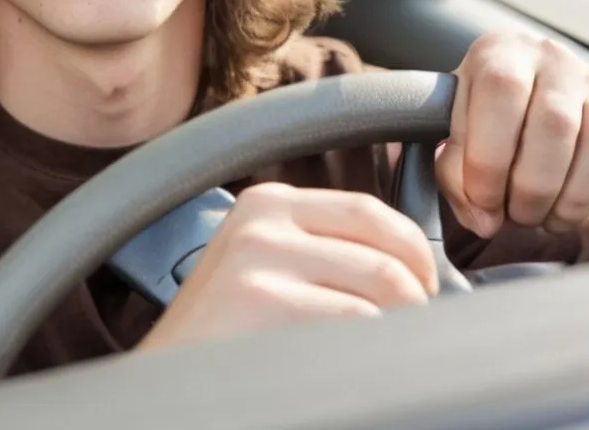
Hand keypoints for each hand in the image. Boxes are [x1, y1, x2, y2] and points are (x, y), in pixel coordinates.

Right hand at [136, 182, 436, 352]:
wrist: (162, 385)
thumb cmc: (224, 338)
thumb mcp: (266, 268)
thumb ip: (323, 250)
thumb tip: (412, 267)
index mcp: (268, 202)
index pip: (371, 210)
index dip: (414, 253)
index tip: (426, 287)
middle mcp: (264, 218)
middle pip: (388, 248)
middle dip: (422, 294)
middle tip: (419, 328)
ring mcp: (261, 256)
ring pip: (385, 287)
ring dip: (406, 330)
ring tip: (387, 352)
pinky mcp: (263, 300)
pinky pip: (360, 325)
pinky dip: (379, 353)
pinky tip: (361, 370)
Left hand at [436, 32, 588, 238]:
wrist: (521, 87)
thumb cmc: (481, 110)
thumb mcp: (455, 128)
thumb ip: (454, 173)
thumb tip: (483, 221)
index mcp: (496, 53)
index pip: (498, 94)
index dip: (489, 158)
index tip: (481, 202)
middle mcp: (546, 57)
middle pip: (550, 123)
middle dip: (528, 186)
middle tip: (510, 215)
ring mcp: (585, 80)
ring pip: (587, 141)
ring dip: (558, 196)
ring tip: (532, 217)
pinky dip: (582, 197)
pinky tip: (558, 213)